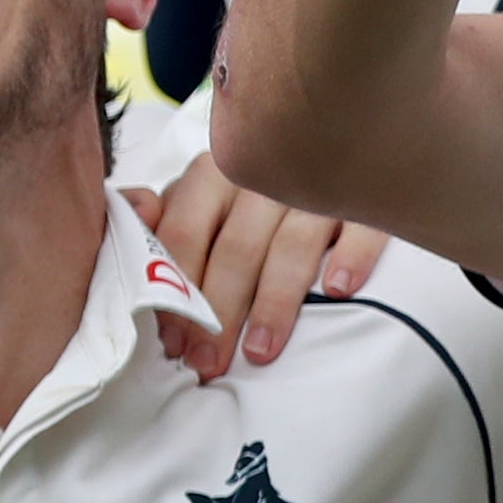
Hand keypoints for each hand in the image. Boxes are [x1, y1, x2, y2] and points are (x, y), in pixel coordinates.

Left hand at [133, 151, 383, 379]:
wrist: (333, 139)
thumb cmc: (252, 192)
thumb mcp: (200, 196)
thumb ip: (163, 214)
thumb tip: (136, 214)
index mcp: (213, 172)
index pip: (184, 232)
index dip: (176, 291)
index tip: (174, 344)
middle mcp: (262, 174)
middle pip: (235, 248)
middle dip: (218, 312)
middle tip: (210, 363)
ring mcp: (317, 183)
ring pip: (291, 244)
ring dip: (274, 302)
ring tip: (261, 351)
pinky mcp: (366, 192)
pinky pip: (361, 225)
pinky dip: (349, 256)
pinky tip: (338, 289)